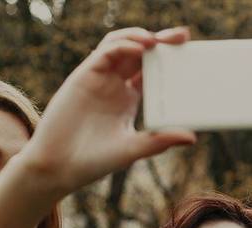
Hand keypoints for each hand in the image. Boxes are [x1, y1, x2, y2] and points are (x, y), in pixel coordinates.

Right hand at [20, 26, 196, 197]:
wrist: (60, 166)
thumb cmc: (95, 160)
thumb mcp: (133, 148)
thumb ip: (159, 140)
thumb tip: (191, 137)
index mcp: (129, 98)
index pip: (153, 70)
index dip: (169, 59)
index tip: (190, 52)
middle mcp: (115, 84)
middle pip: (140, 53)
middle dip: (161, 41)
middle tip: (183, 37)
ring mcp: (99, 78)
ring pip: (121, 45)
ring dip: (140, 37)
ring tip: (160, 40)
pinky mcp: (84, 76)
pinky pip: (105, 52)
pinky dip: (123, 46)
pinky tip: (140, 48)